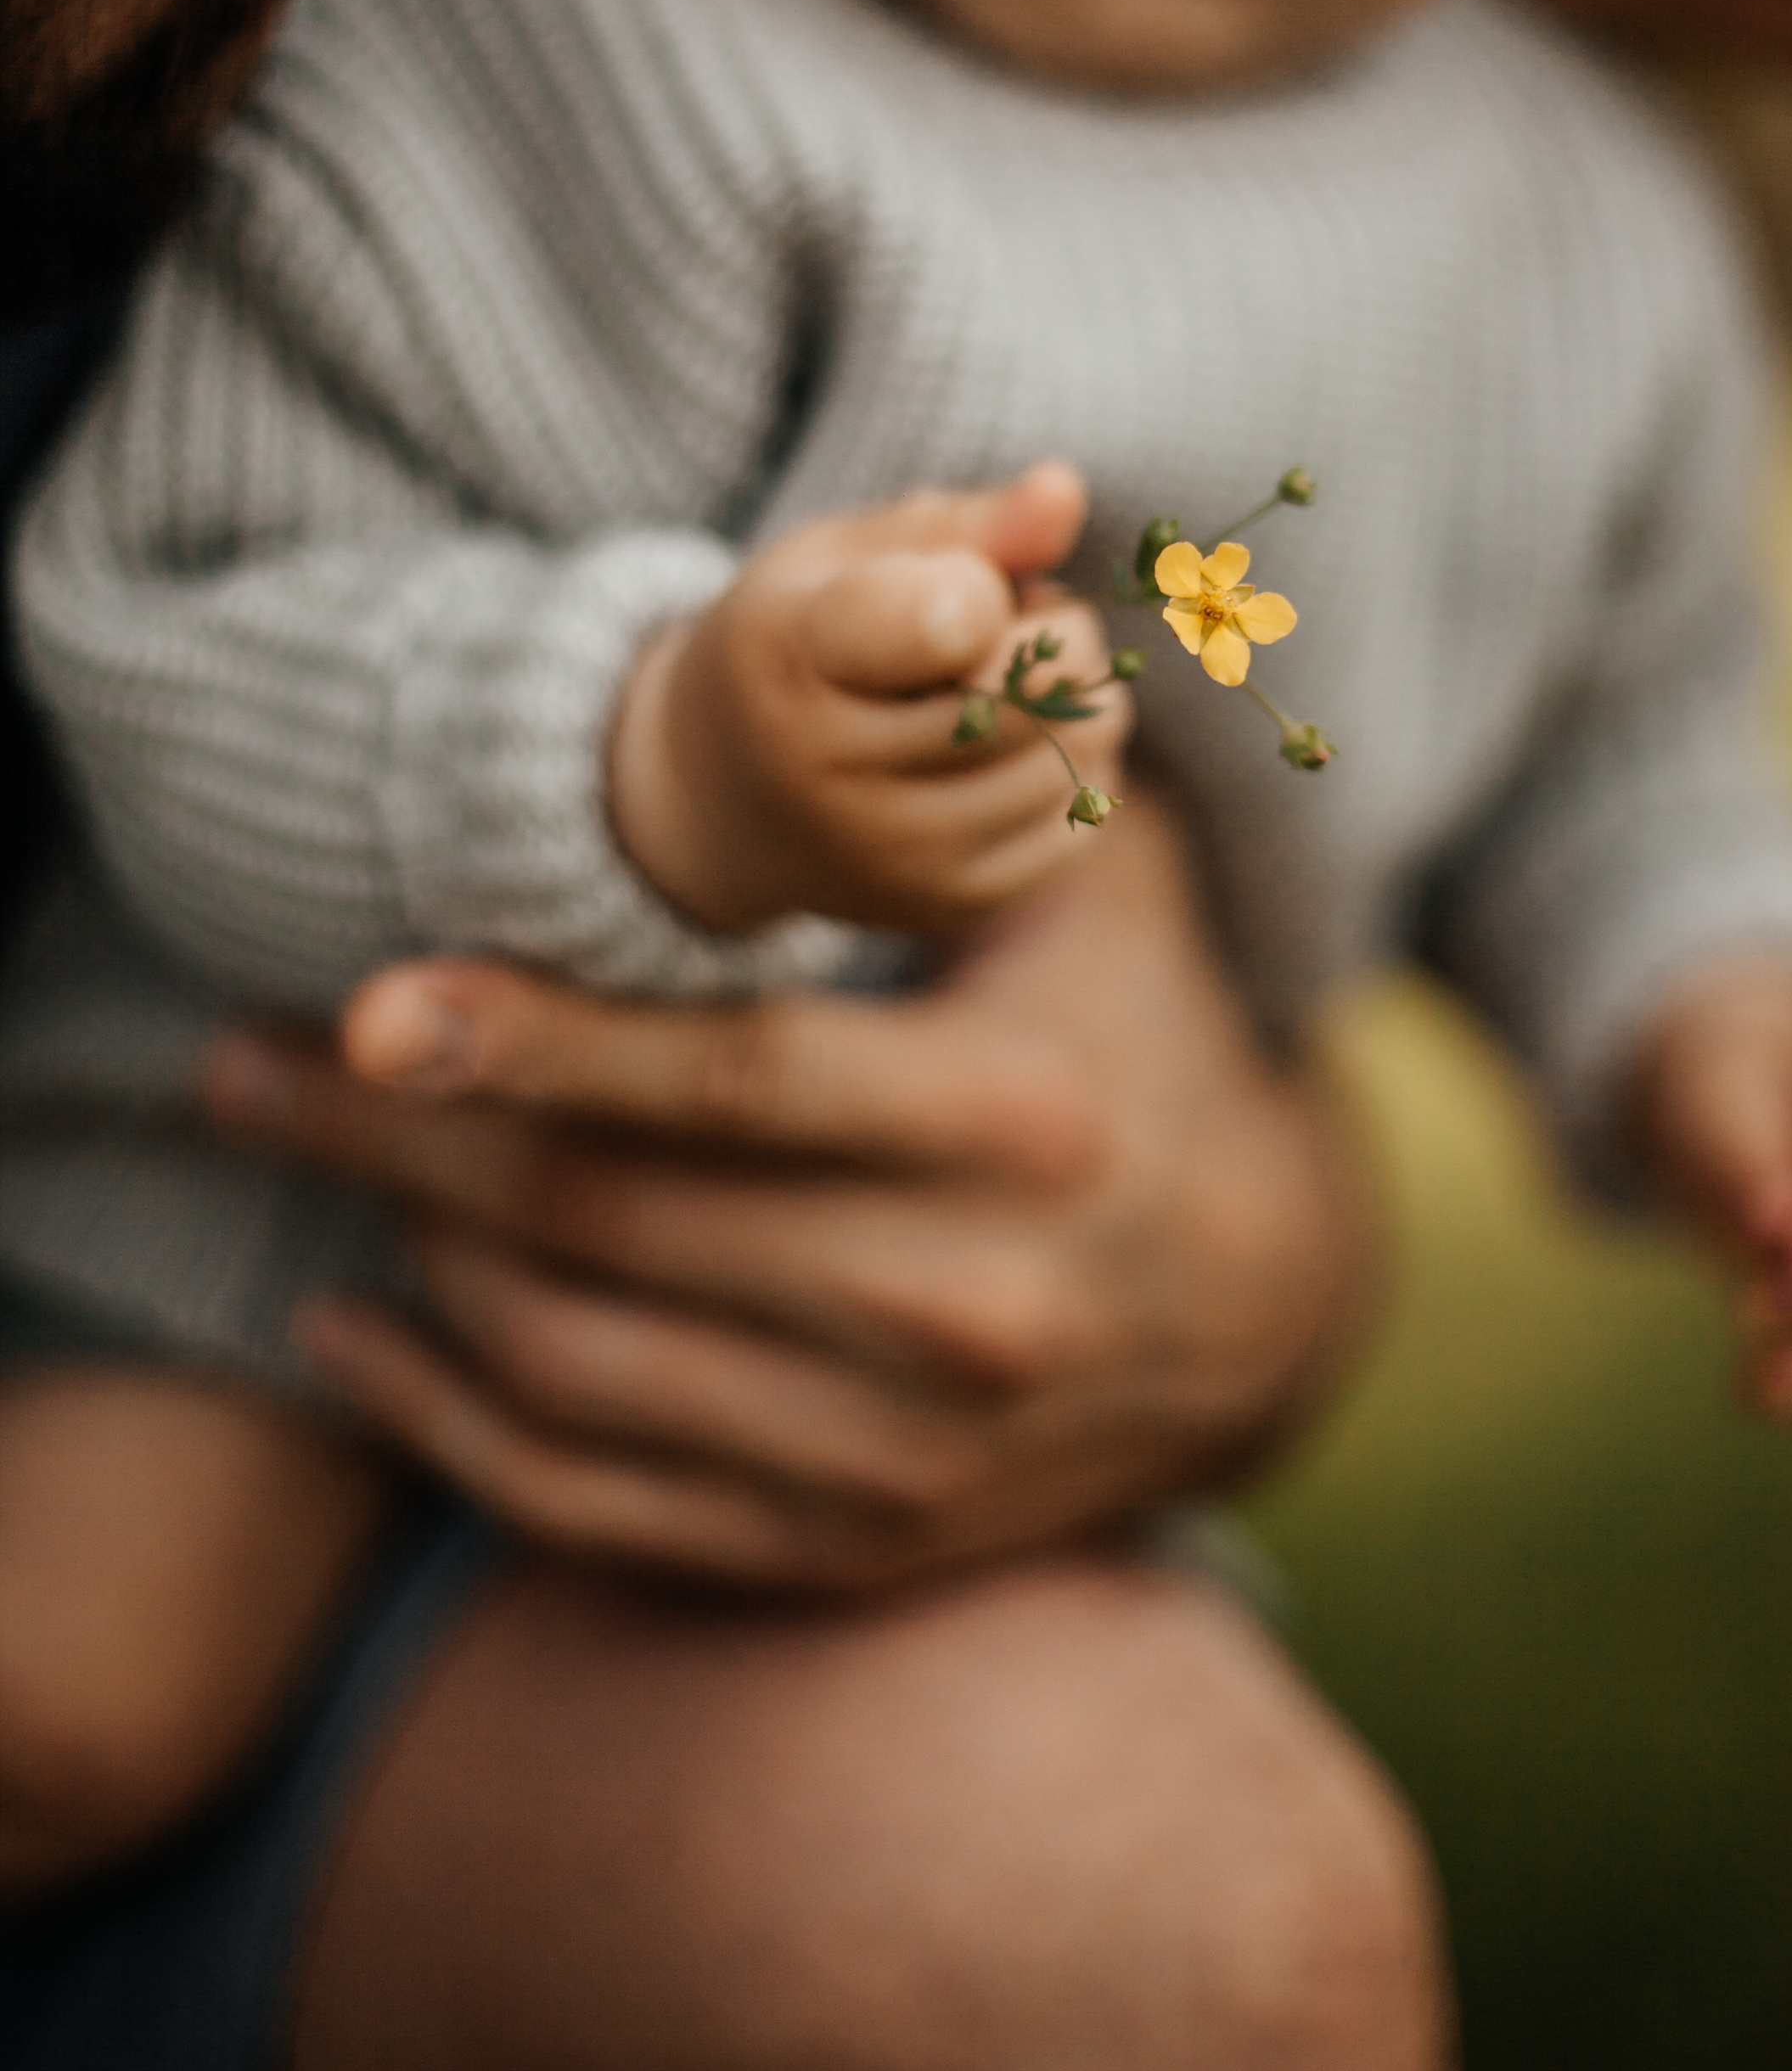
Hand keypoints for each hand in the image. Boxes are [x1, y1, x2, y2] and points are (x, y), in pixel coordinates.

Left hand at [196, 800, 1375, 1586]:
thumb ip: (1021, 726)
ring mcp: (905, 1455)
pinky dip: (453, 1432)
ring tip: (300, 1154)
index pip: (740, 1083)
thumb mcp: (1114, 869)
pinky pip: (604, 1512)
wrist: (1270, 1311)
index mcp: (1020, 1123)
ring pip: (583, 1374)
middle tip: (242, 1064)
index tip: (365, 997)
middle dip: (400, 1146)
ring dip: (408, 1262)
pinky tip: (358, 1337)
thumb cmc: (1148, 1031)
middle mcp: (965, 1308)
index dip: (540, 1044)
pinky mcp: (858, 1547)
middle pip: (617, 1229)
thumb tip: (1000, 524)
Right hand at [611, 460, 1128, 936]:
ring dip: (1084, 701)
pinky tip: (1028, 745)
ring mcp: (884, 856)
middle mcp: (825, 771)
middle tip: (1023, 620)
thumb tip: (1065, 491)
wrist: (716, 797)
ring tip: (1023, 681)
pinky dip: (1080, 771)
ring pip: (1068, 758)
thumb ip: (965, 523)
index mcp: (787, 654)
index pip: (949, 621)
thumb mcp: (848, 557)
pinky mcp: (938, 906)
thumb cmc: (801, 641)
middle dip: (1063, 633)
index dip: (987, 586)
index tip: (960, 585)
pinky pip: (1073, 826)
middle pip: (1033, 688)